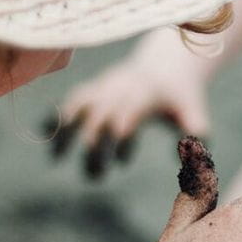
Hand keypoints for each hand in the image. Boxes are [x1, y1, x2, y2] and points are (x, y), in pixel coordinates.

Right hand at [44, 29, 212, 178]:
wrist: (167, 64)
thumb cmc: (181, 95)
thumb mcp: (193, 110)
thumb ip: (195, 130)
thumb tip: (192, 155)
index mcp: (146, 94)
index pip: (127, 115)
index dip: (120, 138)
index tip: (121, 162)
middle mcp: (122, 87)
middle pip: (100, 114)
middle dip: (94, 146)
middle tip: (96, 177)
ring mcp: (105, 85)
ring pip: (79, 103)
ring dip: (66, 129)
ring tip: (56, 158)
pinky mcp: (95, 87)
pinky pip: (72, 98)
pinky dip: (58, 113)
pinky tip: (46, 133)